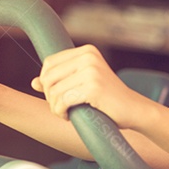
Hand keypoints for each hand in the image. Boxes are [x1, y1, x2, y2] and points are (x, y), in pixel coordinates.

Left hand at [32, 45, 149, 127]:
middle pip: (48, 76)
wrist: (135, 110)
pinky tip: (70, 117)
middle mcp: (88, 56)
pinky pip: (63, 101)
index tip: (58, 96)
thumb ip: (60, 81)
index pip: (49, 63)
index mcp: (86, 51)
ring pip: (53, 90)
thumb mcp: (82, 85)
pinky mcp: (93, 87)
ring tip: (66, 113)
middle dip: (49, 96)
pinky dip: (61, 112)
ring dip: (55, 107)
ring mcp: (91, 70)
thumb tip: (34, 83)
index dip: (47, 83)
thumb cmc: (108, 100)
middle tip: (61, 108)